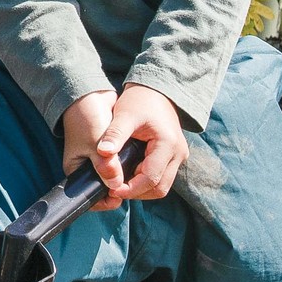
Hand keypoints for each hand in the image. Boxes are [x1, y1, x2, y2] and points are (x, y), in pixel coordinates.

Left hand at [59, 83, 187, 208]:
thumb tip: (102, 153)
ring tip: (120, 183)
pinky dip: (146, 180)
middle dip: (137, 192)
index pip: (151, 178)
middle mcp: (178, 153)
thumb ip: (114, 134)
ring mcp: (179, 156)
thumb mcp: (124, 114)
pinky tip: (129, 174)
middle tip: (114, 189)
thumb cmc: (139, 100)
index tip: (111, 190)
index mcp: (168, 144)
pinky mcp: (174, 156)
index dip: (130, 188)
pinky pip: (162, 176)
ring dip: (142, 188)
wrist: (156, 89)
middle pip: (160, 188)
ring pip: (162, 185)